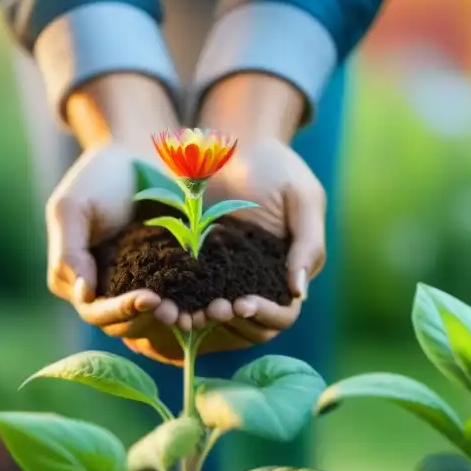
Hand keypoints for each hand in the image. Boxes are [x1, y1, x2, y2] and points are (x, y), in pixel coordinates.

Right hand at [47, 73, 193, 355]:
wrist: (136, 154)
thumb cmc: (98, 178)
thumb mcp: (72, 207)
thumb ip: (69, 250)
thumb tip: (83, 294)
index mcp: (81, 283)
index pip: (97, 311)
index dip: (120, 311)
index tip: (149, 299)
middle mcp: (111, 293)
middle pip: (128, 324)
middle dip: (153, 321)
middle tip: (180, 314)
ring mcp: (142, 287)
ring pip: (157, 320)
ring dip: (179, 321)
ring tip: (202, 315)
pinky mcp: (174, 278)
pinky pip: (185, 300)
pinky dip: (198, 306)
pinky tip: (218, 303)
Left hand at [122, 136, 325, 364]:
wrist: (234, 144)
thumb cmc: (278, 169)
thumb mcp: (302, 199)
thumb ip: (308, 243)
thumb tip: (299, 292)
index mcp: (287, 275)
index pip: (283, 314)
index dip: (266, 316)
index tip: (244, 304)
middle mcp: (256, 285)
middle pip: (248, 326)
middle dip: (231, 322)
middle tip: (211, 310)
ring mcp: (223, 278)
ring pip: (215, 317)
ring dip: (200, 320)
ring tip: (184, 314)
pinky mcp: (193, 266)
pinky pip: (186, 293)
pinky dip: (177, 302)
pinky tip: (163, 300)